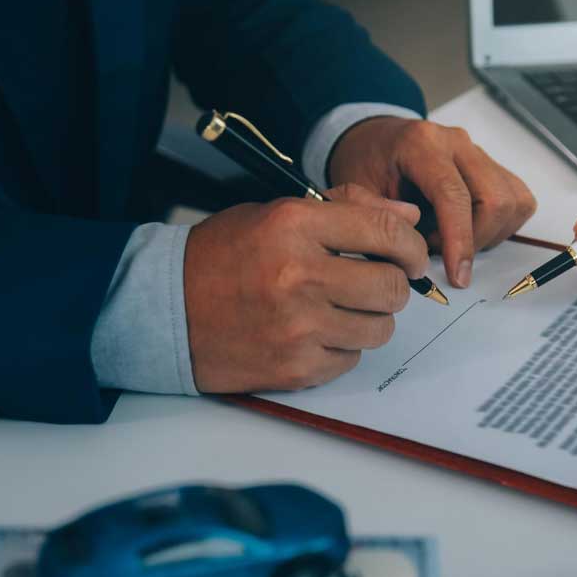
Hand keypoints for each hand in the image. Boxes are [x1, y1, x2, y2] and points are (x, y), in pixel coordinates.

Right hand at [184, 185, 427, 392]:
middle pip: (392, 287)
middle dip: (393, 285)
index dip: (412, 247)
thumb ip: (347, 208)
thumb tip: (408, 217)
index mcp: (295, 226)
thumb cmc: (222, 257)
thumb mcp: (277, 213)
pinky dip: (341, 348)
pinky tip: (314, 333)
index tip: (412, 255)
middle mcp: (300, 276)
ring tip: (339, 308)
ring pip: (379, 329)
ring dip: (369, 319)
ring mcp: (299, 327)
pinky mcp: (296, 367)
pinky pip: (350, 359)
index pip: (387, 233)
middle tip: (375, 284)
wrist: (164, 309)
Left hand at [328, 116, 536, 288]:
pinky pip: (517, 201)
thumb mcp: (357, 192)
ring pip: (513, 203)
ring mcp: (478, 153)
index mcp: (421, 144)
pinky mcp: (492, 166)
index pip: (454, 196)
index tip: (457, 276)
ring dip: (489, 235)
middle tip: (440, 252)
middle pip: (495, 201)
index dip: (459, 241)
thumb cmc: (368, 165)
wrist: (376, 141)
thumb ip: (382, 221)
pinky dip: (500, 226)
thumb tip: (411, 258)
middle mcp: (457, 143)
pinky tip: (468, 229)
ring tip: (451, 239)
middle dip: (476, 241)